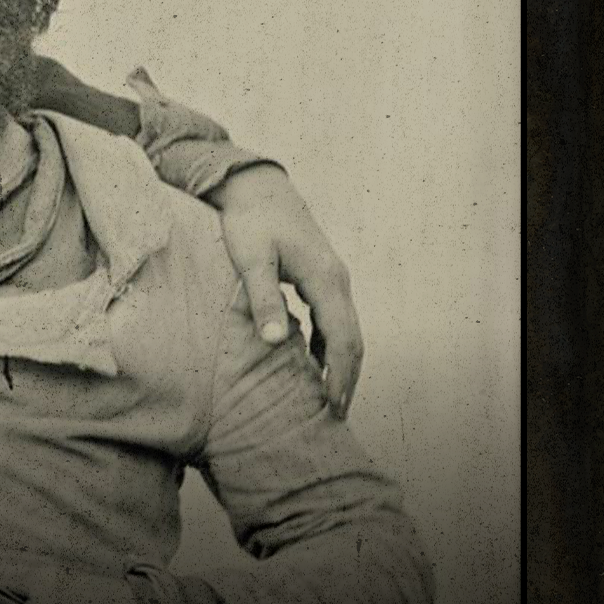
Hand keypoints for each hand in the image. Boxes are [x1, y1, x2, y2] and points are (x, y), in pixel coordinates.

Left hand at [206, 163, 362, 416]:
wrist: (257, 188)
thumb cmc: (250, 222)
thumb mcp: (251, 260)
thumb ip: (263, 299)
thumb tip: (275, 342)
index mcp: (325, 280)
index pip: (343, 338)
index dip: (340, 375)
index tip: (333, 406)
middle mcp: (337, 281)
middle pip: (352, 339)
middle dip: (347, 377)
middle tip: (336, 415)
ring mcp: (331, 279)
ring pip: (345, 330)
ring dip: (339, 364)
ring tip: (327, 399)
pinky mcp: (319, 278)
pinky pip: (332, 320)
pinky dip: (327, 346)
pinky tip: (311, 365)